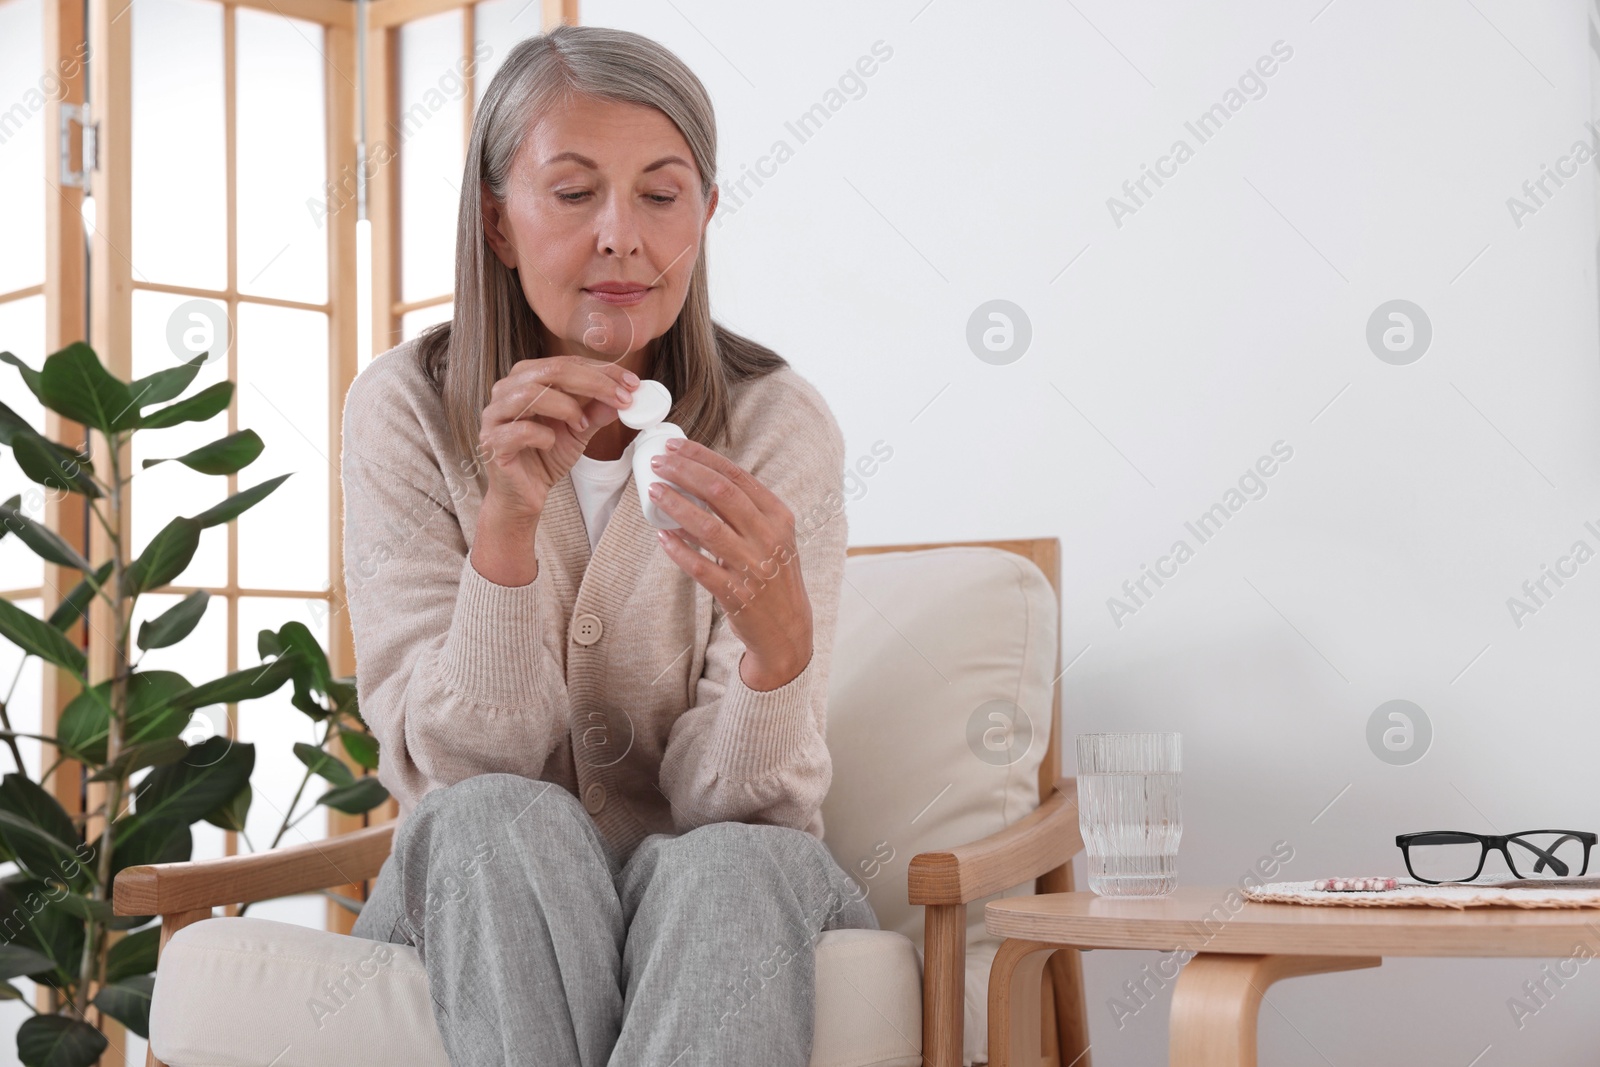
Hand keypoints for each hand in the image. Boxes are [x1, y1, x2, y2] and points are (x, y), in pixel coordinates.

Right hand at [476, 354, 638, 524]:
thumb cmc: (546, 457)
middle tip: (622, 399)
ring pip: (531, 393)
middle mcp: (507, 389)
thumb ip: (597, 411)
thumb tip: (625, 395)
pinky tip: (552, 444)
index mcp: (528, 378)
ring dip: (567, 407)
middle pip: (552, 370)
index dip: (603, 371)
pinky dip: (543, 435)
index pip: (568, 363)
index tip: (633, 383)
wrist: (523, 495)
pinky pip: (520, 430)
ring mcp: (495, 414)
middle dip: (594, 383)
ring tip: (582, 426)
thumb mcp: (579, 431)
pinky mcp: (491, 442)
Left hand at [647, 438, 812, 690]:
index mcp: (778, 516)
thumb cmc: (773, 574)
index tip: (674, 447)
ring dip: (677, 506)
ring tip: (654, 492)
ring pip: (709, 527)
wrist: (788, 628)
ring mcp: (754, 566)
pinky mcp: (737, 594)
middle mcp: (769, 537)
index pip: (736, 476)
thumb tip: (695, 481)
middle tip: (659, 464)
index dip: (701, 458)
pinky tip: (663, 537)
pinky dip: (679, 550)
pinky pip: (701, 567)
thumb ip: (742, 511)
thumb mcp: (771, 536)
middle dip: (685, 473)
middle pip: (721, 494)